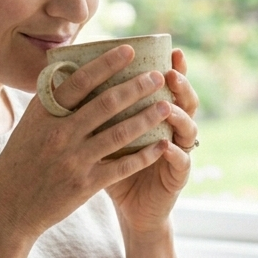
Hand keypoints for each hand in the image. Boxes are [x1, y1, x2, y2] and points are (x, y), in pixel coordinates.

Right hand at [0, 44, 177, 243]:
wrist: (10, 208)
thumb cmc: (20, 163)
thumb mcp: (27, 127)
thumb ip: (49, 104)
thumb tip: (69, 72)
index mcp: (44, 115)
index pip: (80, 81)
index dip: (107, 64)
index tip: (129, 50)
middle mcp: (60, 134)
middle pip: (106, 104)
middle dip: (137, 87)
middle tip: (158, 76)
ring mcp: (74, 160)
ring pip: (119, 133)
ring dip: (147, 117)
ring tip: (166, 105)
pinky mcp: (85, 184)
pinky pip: (122, 166)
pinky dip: (144, 155)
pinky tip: (161, 145)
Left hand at [105, 48, 199, 234]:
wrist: (131, 207)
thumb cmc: (116, 167)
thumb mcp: (107, 136)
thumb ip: (100, 111)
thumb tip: (68, 78)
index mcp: (159, 115)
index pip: (170, 86)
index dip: (175, 67)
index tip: (171, 50)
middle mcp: (174, 130)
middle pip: (186, 101)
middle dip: (181, 85)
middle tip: (170, 73)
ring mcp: (180, 152)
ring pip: (188, 129)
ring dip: (179, 117)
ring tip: (168, 107)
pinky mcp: (178, 177)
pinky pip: (181, 162)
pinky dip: (175, 154)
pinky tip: (166, 146)